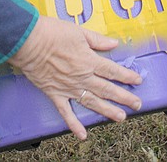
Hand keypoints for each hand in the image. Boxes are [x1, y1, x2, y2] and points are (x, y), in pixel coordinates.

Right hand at [8, 14, 142, 139]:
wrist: (28, 41)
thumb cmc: (52, 32)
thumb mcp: (78, 31)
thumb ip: (97, 40)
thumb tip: (114, 44)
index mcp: (89, 60)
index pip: (112, 70)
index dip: (126, 76)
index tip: (137, 80)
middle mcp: (82, 77)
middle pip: (107, 89)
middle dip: (124, 97)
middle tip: (137, 104)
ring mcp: (69, 88)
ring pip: (92, 102)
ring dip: (108, 111)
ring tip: (121, 118)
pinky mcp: (55, 94)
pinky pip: (66, 112)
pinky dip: (74, 125)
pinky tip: (82, 134)